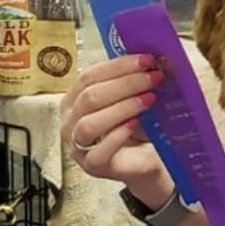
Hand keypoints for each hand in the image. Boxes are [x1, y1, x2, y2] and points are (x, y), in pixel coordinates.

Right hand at [59, 54, 170, 207]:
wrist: (146, 158)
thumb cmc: (136, 126)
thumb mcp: (133, 97)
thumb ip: (133, 79)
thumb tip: (150, 60)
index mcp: (75, 98)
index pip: (90, 75)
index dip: (119, 66)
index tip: (146, 60)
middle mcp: (71, 120)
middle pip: (91, 96)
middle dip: (126, 84)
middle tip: (154, 77)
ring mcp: (77, 145)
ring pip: (90, 123)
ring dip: (123, 107)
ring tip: (149, 99)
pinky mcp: (92, 165)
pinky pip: (99, 151)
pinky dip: (118, 135)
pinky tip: (136, 124)